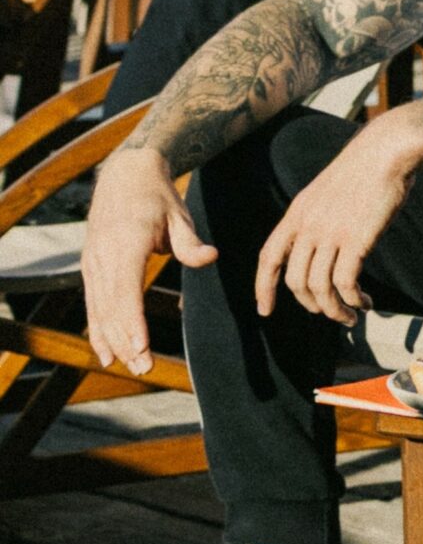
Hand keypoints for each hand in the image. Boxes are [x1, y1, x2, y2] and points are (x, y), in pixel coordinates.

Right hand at [83, 149, 217, 378]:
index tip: (141, 346)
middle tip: (145, 368)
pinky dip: (98, 330)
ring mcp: (93, 263)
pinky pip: (93, 304)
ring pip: (100, 310)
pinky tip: (107, 354)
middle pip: (112, 307)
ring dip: (113, 341)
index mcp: (126, 243)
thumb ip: (190, 241)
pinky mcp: (90, 268)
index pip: (126, 289)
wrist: (124, 175)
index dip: (132, 320)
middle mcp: (103, 256)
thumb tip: (210, 257)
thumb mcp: (179, 213)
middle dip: (126, 340)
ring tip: (131, 367)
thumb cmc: (157, 197)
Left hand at [255, 111, 422, 326]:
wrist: (386, 151)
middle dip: (311, 304)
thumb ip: (318, 217)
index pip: (269, 257)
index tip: (264, 310)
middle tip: (329, 312)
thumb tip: (322, 246)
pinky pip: (346, 282)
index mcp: (297, 213)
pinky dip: (354, 299)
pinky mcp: (356, 239)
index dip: (263, 287)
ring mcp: (331, 233)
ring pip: (320, 287)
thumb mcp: (327, 192)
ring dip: (334, 310)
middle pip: (296, 280)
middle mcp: (308, 225)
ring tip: (350, 316)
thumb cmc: (364, 170)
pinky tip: (365, 302)